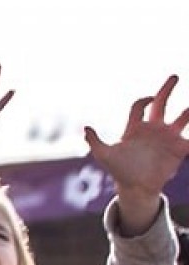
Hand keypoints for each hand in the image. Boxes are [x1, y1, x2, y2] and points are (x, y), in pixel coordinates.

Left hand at [84, 75, 188, 200]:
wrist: (135, 188)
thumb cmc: (119, 170)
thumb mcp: (104, 156)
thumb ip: (94, 141)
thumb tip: (85, 128)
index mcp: (135, 128)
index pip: (139, 107)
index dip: (142, 101)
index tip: (148, 99)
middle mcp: (152, 129)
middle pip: (161, 103)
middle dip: (167, 89)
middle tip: (174, 76)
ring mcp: (167, 138)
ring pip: (182, 118)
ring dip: (188, 112)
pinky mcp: (179, 149)